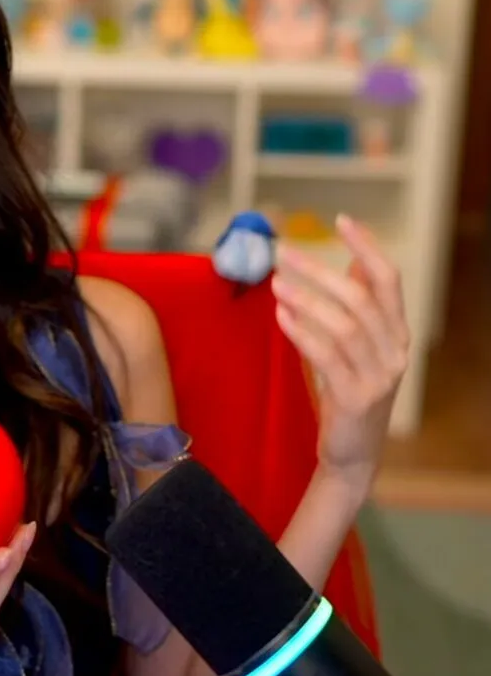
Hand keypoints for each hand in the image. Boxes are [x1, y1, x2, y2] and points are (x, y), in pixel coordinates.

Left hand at [271, 214, 409, 488]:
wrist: (353, 455)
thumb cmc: (351, 392)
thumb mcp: (362, 348)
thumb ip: (362, 307)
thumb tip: (354, 260)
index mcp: (397, 334)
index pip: (389, 281)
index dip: (368, 247)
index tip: (342, 220)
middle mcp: (395, 352)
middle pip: (361, 298)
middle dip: (320, 271)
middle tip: (286, 252)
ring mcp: (378, 377)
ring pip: (344, 325)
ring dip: (306, 300)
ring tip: (276, 284)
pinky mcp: (354, 399)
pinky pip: (326, 356)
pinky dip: (302, 332)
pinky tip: (281, 316)